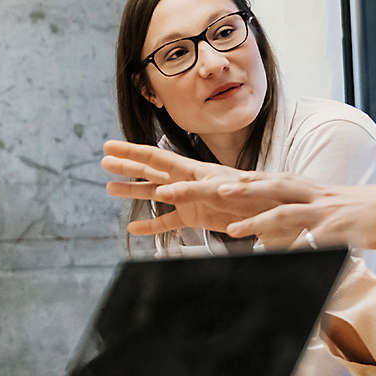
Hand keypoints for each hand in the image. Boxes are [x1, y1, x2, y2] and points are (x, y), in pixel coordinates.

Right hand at [102, 140, 269, 234]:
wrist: (273, 210)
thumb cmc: (253, 196)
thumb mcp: (223, 192)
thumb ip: (192, 192)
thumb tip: (163, 193)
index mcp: (193, 170)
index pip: (155, 158)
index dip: (131, 152)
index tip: (109, 147)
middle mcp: (187, 181)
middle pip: (150, 170)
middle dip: (127, 165)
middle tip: (103, 160)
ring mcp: (188, 199)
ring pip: (154, 194)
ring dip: (133, 191)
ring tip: (109, 189)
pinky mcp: (195, 217)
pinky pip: (168, 222)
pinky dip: (151, 225)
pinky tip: (134, 228)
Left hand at [220, 177, 375, 249]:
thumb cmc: (367, 211)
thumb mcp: (332, 208)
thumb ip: (307, 216)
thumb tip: (286, 233)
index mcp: (310, 189)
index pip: (272, 180)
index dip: (246, 179)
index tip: (219, 179)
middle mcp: (313, 195)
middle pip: (268, 187)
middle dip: (239, 189)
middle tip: (214, 190)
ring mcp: (325, 211)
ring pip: (284, 211)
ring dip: (256, 220)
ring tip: (232, 229)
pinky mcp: (339, 229)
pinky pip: (312, 239)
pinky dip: (296, 247)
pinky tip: (279, 255)